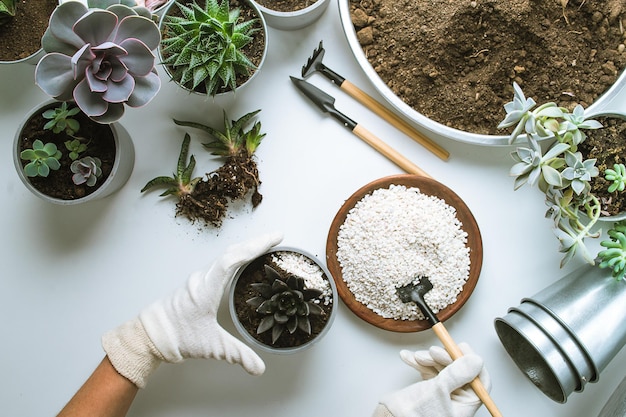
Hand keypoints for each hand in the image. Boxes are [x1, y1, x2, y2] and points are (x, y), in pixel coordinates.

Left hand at [102, 232, 282, 387]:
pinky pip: (220, 262)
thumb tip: (259, 368)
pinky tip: (243, 259)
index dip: (254, 247)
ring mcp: (199, 278)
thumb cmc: (177, 337)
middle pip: (232, 251)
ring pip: (225, 255)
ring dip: (246, 247)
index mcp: (206, 288)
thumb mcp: (211, 348)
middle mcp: (202, 278)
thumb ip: (238, 356)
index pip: (233, 260)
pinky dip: (236, 255)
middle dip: (256, 242)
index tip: (274, 239)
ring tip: (266, 244)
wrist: (150, 335)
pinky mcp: (197, 283)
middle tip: (277, 236)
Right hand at [373, 343, 489, 416]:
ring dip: (429, 359)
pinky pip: (429, 371)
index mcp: (465, 405)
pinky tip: (408, 358)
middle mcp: (456, 400)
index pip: (479, 382)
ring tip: (418, 357)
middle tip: (434, 352)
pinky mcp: (429, 389)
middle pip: (458, 371)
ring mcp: (442, 394)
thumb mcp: (438, 390)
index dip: (472, 363)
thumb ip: (457, 374)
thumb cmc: (413, 414)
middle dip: (444, 358)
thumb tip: (475, 360)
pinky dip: (419, 363)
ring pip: (442, 368)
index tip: (462, 348)